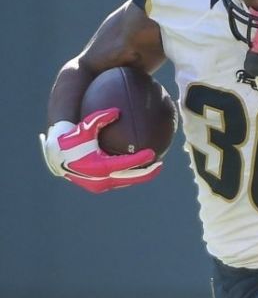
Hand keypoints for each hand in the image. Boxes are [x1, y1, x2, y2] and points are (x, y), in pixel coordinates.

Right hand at [40, 108, 161, 193]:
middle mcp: (101, 179)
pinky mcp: (99, 186)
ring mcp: (100, 185)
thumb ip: (101, 118)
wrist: (56, 158)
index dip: (140, 160)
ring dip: (140, 176)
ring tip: (154, 167)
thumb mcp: (85, 126)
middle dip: (147, 173)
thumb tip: (117, 111)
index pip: (125, 165)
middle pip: (130, 178)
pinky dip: (129, 175)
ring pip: (125, 181)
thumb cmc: (72, 139)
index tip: (153, 153)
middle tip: (160, 164)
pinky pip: (118, 181)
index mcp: (99, 166)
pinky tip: (140, 167)